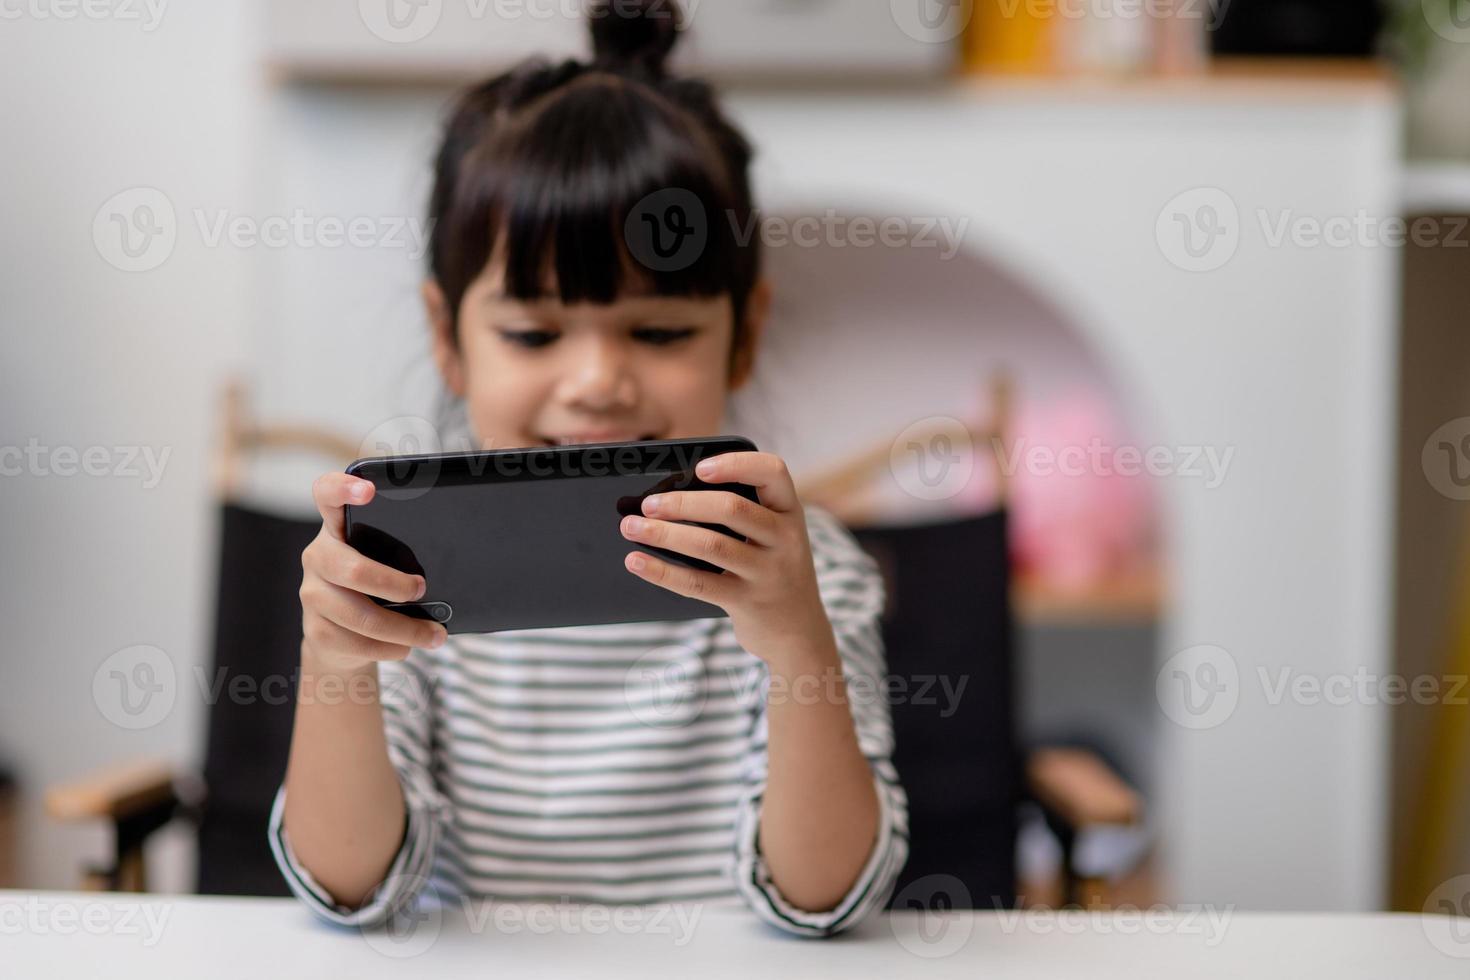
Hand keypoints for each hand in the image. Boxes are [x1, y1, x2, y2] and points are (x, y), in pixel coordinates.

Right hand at [299, 472, 447, 673]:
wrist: (340, 639)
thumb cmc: (375, 588)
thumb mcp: (387, 561)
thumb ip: (404, 551)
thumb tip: (457, 561)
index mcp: (337, 528)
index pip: (327, 495)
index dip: (343, 488)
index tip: (369, 490)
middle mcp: (318, 556)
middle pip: (353, 570)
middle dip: (396, 586)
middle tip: (423, 590)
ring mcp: (312, 594)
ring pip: (361, 616)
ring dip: (406, 629)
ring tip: (434, 635)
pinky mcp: (315, 631)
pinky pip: (358, 643)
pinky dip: (391, 648)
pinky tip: (405, 646)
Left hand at [619, 451, 832, 670]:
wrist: (798, 632)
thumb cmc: (772, 572)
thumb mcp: (772, 537)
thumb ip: (740, 514)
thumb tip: (670, 496)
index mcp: (789, 512)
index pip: (772, 472)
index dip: (736, 464)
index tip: (699, 468)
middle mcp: (784, 539)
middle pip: (731, 508)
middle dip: (682, 503)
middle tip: (647, 504)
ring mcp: (767, 573)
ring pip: (710, 545)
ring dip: (664, 534)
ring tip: (631, 527)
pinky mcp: (746, 602)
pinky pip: (698, 583)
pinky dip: (662, 571)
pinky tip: (637, 562)